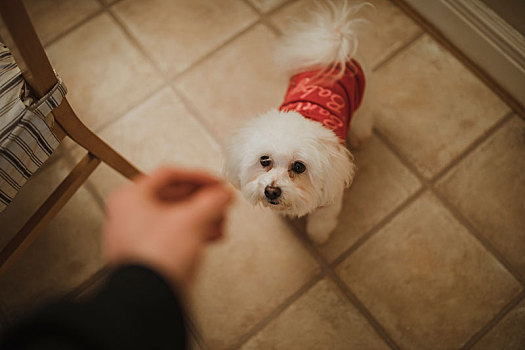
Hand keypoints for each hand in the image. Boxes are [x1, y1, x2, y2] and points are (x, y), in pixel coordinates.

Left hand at [102, 167, 233, 288]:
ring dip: (201, 217)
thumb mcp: (192, 220)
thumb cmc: (156, 258)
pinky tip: (211, 237)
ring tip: (220, 222)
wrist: (147, 299)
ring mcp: (135, 236)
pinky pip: (172, 235)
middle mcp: (128, 214)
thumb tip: (224, 193)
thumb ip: (212, 201)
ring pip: (175, 217)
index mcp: (131, 197)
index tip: (216, 183)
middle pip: (173, 197)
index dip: (198, 176)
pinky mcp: (145, 255)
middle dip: (203, 201)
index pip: (170, 174)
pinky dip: (193, 233)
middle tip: (221, 202)